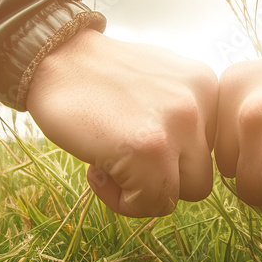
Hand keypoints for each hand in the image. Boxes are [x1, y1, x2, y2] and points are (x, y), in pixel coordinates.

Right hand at [27, 28, 217, 216]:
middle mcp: (201, 103)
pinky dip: (120, 200)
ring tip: (109, 164)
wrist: (51, 57)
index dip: (171, 159)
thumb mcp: (158, 84)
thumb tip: (185, 164)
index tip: (138, 143)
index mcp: (206, 86)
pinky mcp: (152, 151)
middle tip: (124, 159)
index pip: (209, 150)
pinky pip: (151, 204)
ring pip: (184, 193)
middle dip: (162, 178)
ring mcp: (179, 127)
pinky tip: (96, 169)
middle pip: (201, 175)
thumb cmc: (97, 78)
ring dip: (145, 192)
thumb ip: (183, 117)